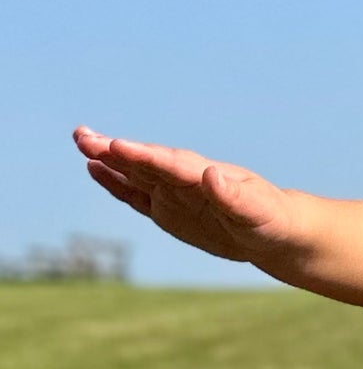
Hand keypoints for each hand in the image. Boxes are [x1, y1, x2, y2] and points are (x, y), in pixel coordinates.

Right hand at [73, 127, 299, 264]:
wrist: (275, 231)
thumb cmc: (271, 219)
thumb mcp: (257, 212)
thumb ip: (234, 197)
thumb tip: (211, 176)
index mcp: (205, 176)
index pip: (170, 164)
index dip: (144, 157)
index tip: (118, 147)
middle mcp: (184, 179)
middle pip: (145, 162)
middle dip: (116, 151)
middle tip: (83, 137)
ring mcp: (174, 193)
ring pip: (135, 174)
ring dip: (109, 160)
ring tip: (81, 143)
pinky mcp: (168, 210)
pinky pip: (137, 196)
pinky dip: (116, 183)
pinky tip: (94, 168)